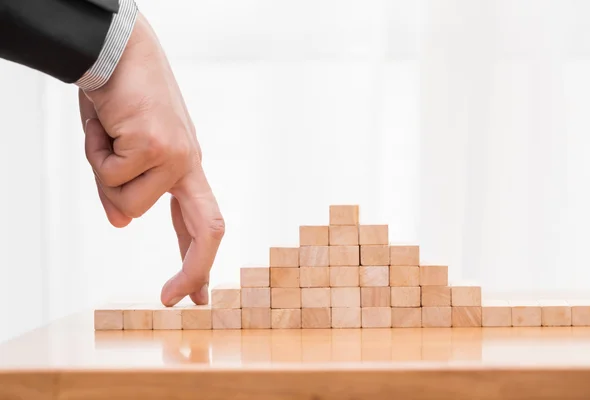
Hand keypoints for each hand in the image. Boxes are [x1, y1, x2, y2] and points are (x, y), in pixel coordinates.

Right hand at [78, 13, 223, 306]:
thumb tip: (122, 222)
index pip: (200, 221)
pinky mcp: (157, 144)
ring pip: (132, 204)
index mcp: (184, 169)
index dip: (199, 261)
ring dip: (105, 177)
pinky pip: (113, 175)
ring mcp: (177, 155)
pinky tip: (107, 125)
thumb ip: (122, 190)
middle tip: (171, 302)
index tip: (198, 297)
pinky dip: (96, 154)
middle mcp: (188, 164)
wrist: (118, 51)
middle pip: (209, 228)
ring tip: (108, 138)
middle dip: (195, 270)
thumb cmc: (119, 102)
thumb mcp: (119, 153)